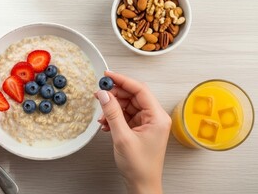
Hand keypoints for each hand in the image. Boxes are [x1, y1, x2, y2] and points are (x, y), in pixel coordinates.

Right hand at [96, 71, 170, 193]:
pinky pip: (126, 115)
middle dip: (115, 95)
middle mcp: (154, 117)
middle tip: (100, 94)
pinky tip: (106, 123)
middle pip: (133, 96)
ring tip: (102, 115)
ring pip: (128, 105)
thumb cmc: (139, 166)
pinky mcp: (140, 129)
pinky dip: (114, 117)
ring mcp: (147, 123)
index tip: (108, 75)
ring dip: (113, 108)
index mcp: (157, 117)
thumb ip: (112, 113)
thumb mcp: (122, 137)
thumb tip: (104, 94)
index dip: (122, 80)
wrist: (141, 184)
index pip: (140, 90)